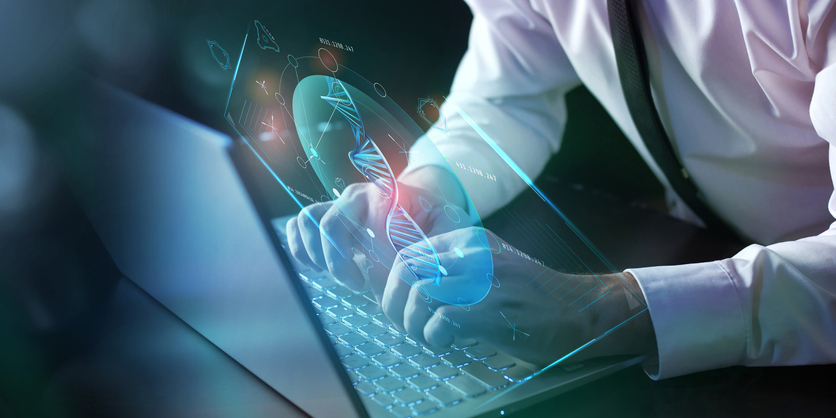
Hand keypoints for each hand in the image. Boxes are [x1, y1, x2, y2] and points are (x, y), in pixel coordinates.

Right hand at [285, 179, 466, 301]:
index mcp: (390, 193)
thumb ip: (433, 247)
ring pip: (309, 220)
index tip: (386, 281)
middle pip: (331, 224)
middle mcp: (359, 193)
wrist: (427, 197)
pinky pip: (299, 224)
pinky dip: (301, 248)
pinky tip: (317, 269)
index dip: (376, 261)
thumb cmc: (438, 218)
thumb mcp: (448, 228)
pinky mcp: (328, 213)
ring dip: (317, 254)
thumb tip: (406, 273)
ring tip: (340, 276)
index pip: (369, 228)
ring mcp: (340, 202)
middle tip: (359, 285)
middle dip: (339, 262)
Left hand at [382, 227, 655, 365]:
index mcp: (468, 239)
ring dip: (413, 324)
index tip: (400, 310)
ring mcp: (485, 278)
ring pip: (419, 293)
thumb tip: (400, 284)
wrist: (580, 311)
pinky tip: (449, 343)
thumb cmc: (529, 297)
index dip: (392, 286)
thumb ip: (451, 269)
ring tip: (429, 337)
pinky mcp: (494, 308)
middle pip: (406, 269)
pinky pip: (442, 319)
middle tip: (409, 327)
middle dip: (395, 305)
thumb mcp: (488, 268)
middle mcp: (474, 251)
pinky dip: (435, 337)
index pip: (407, 253)